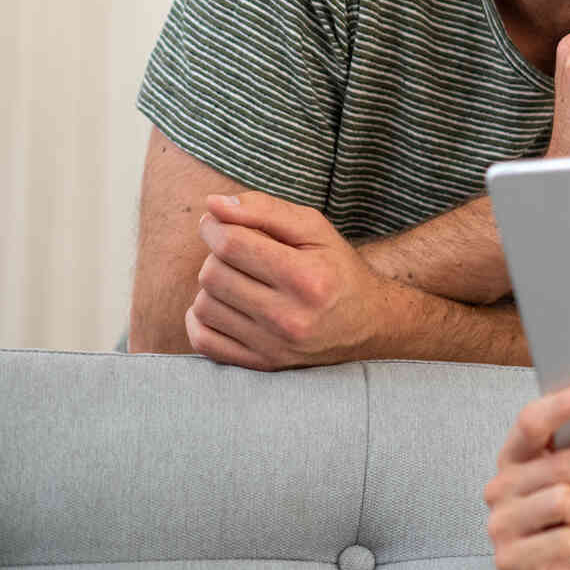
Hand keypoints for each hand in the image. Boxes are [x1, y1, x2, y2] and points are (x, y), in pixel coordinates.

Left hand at [185, 192, 411, 369]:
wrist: (368, 323)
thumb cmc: (337, 267)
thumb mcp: (315, 228)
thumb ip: (265, 210)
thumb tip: (212, 205)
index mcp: (308, 277)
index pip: (232, 245)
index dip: (214, 226)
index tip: (216, 222)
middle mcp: (290, 317)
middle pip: (213, 274)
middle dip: (216, 255)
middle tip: (236, 252)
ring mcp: (273, 346)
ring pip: (204, 306)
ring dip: (212, 287)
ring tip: (237, 279)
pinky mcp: (260, 364)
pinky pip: (202, 340)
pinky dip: (201, 319)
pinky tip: (224, 305)